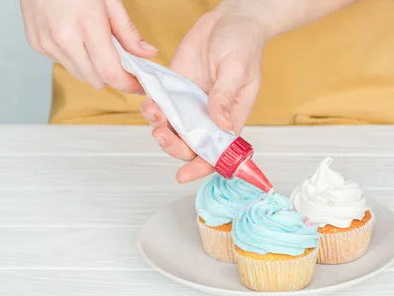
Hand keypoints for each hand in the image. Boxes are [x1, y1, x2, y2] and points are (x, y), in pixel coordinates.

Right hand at [20, 0, 157, 92]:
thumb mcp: (109, 0)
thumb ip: (128, 32)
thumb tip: (147, 54)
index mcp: (87, 26)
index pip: (110, 73)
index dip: (128, 85)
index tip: (139, 86)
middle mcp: (64, 39)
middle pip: (96, 80)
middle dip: (112, 77)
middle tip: (121, 64)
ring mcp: (47, 42)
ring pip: (79, 75)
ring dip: (93, 69)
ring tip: (96, 46)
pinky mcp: (36, 43)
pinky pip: (62, 63)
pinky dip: (75, 59)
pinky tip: (76, 39)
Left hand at [141, 9, 266, 182]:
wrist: (229, 21)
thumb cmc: (243, 45)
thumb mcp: (237, 70)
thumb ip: (226, 97)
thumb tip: (222, 125)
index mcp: (230, 119)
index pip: (216, 152)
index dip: (201, 166)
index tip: (184, 174)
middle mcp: (209, 117)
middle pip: (188, 146)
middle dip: (172, 146)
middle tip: (163, 133)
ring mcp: (191, 105)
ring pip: (171, 130)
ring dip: (159, 128)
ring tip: (153, 112)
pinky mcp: (176, 90)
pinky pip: (162, 107)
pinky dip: (152, 110)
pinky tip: (150, 102)